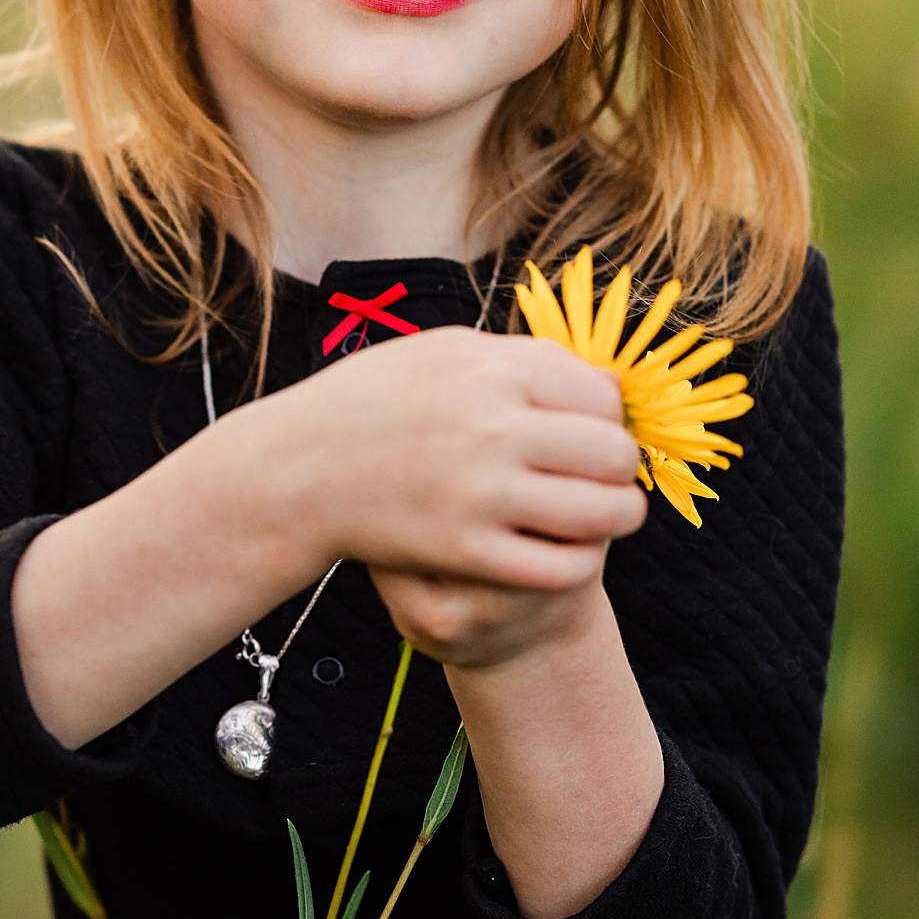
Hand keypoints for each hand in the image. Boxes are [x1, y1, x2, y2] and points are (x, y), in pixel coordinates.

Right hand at [300, 328, 643, 666]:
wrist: (297, 470)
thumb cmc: (370, 403)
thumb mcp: (443, 353)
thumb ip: (523, 360)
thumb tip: (606, 383)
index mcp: (491, 370)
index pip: (602, 396)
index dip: (611, 419)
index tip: (596, 434)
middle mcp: (493, 427)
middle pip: (613, 454)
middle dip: (621, 469)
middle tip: (605, 479)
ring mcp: (480, 493)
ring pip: (603, 513)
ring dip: (616, 517)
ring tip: (602, 516)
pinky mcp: (466, 551)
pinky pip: (562, 566)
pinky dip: (580, 563)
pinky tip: (563, 551)